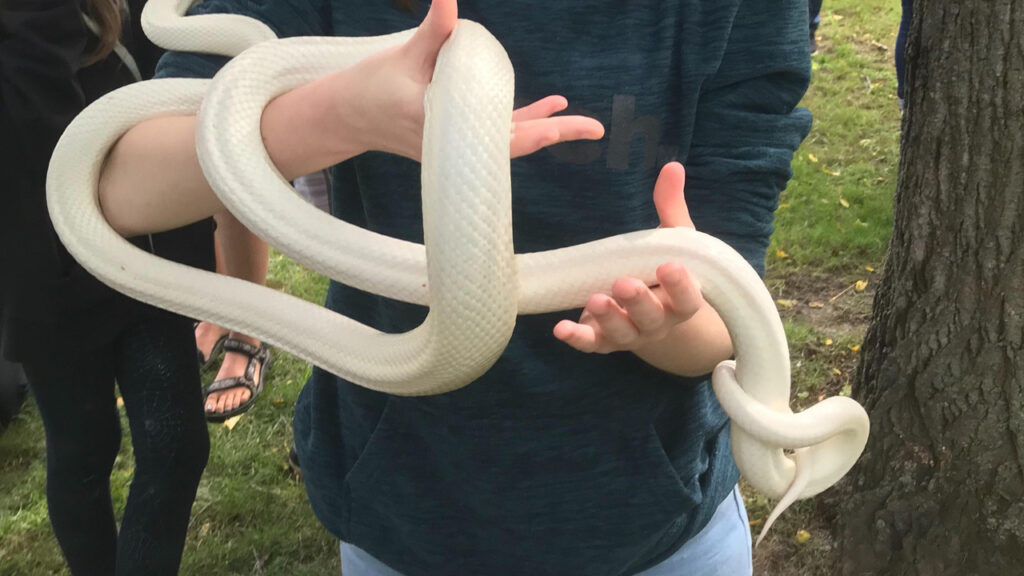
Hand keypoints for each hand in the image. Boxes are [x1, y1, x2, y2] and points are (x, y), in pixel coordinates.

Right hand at [334, 0, 603, 159]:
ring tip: (574, 117)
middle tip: (596, 128)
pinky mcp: (457, 144)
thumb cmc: (371, 85)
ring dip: (542, 129)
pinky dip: (522, 123)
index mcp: (440, 126)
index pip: (500, 132)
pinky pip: (497, 137)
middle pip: (516, 145)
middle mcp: (454, 146)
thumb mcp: (404, 55)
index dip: (537, 127)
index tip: (565, 120)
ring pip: (509, 144)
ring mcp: (457, 149)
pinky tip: (548, 107)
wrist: (348, 119)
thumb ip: (435, 28)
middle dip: (555, 134)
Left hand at [553, 163, 706, 353]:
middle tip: (623, 283)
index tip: (670, 265)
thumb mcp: (671, 242)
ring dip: (608, 318)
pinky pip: (592, 344)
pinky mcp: (604, 340)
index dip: (681, 286)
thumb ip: (671, 208)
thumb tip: (672, 166)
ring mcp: (631, 335)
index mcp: (682, 301)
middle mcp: (659, 323)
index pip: (688, 299)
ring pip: (622, 333)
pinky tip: (561, 328)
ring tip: (594, 300)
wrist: (652, 313)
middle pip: (652, 318)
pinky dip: (577, 338)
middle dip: (638, 302)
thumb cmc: (661, 270)